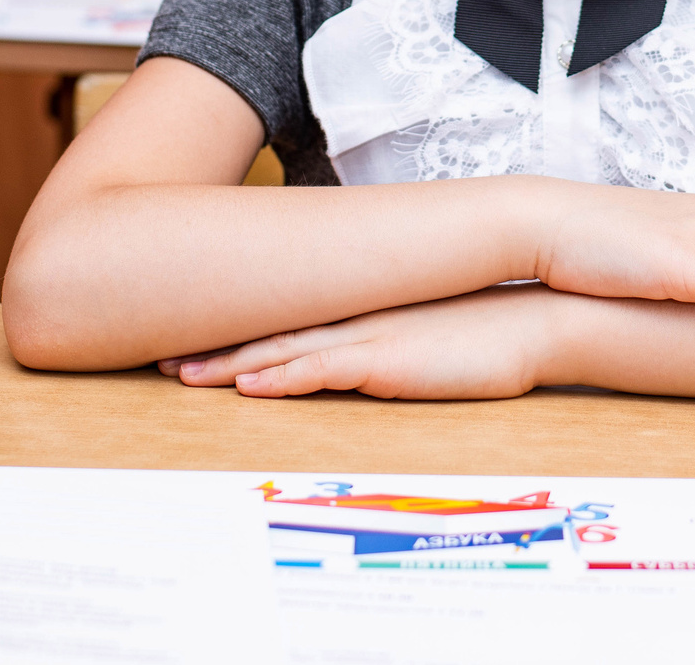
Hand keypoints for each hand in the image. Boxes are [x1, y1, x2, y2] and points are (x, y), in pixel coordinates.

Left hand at [163, 286, 563, 399]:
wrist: (539, 322)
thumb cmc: (490, 331)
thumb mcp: (427, 334)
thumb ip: (387, 343)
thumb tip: (361, 360)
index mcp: (362, 309)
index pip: (285, 318)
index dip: (233, 330)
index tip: (188, 337)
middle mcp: (355, 317)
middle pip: (267, 330)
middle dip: (209, 345)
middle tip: (154, 356)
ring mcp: (368, 337)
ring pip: (280, 350)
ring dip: (227, 364)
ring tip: (177, 374)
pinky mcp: (386, 361)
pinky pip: (320, 370)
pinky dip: (279, 377)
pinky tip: (246, 385)